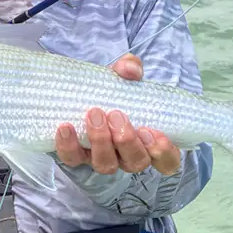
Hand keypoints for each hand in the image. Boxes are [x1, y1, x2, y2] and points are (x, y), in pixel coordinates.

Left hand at [55, 54, 180, 176]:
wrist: (80, 90)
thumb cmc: (112, 89)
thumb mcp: (124, 75)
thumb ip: (131, 68)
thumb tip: (129, 69)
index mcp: (148, 141)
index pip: (167, 161)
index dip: (163, 153)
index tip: (152, 131)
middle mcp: (127, 156)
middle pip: (135, 162)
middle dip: (127, 140)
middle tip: (116, 114)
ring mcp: (102, 158)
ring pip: (106, 165)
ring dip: (101, 141)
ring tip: (94, 114)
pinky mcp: (77, 156)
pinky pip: (73, 159)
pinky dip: (68, 146)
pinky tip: (65, 127)